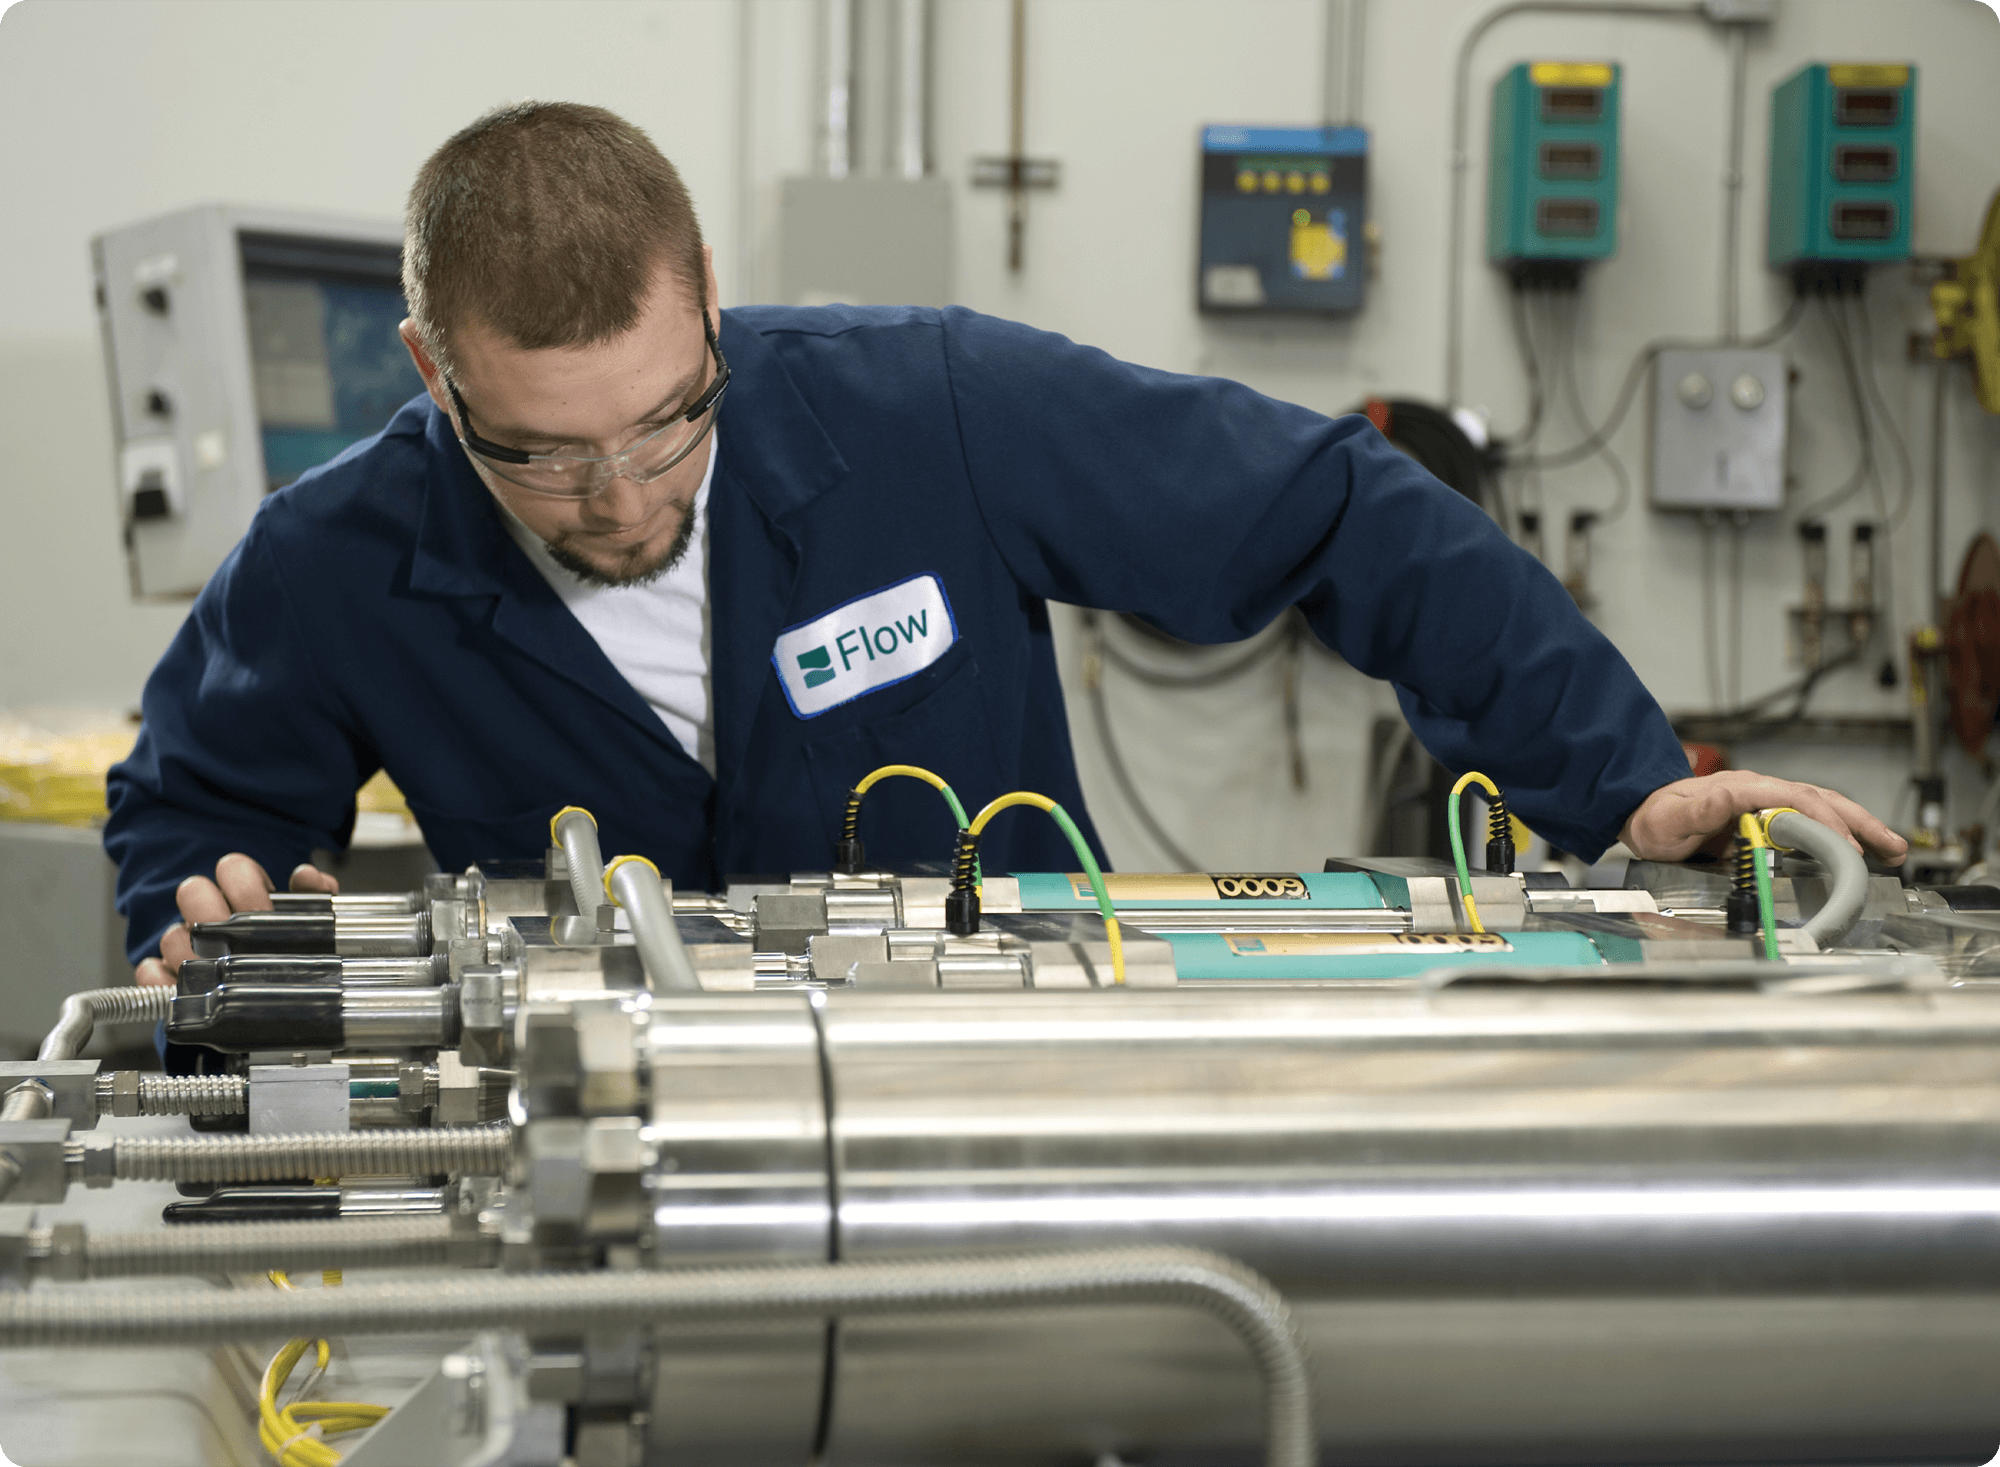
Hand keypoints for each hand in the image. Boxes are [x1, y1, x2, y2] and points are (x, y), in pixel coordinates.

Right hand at [134, 855, 339, 986]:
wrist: (275, 1010)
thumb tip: (305, 876)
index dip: (245, 884)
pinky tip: (180, 990)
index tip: (263, 911)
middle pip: (192, 892)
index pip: (233, 868)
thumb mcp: (312, 927)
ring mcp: (185, 946)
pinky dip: (160, 981)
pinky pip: (148, 972)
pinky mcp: (167, 979)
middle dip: (212, 912)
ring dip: (190, 952)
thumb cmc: (288, 959)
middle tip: (233, 938)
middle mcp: (210, 915)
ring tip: (214, 972)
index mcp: (245, 894)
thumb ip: (315, 898)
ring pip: (172, 935)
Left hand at [1619, 770, 1907, 865]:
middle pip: (1818, 799)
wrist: (1642, 814)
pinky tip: (1857, 849)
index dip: (1823, 820)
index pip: (1793, 798)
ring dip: (1857, 826)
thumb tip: (1728, 796)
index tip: (1845, 845)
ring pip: (1821, 808)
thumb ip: (1700, 809)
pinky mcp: (1766, 816)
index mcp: (1740, 788)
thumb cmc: (1654, 818)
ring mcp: (1764, 801)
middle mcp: (1758, 790)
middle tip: (1891, 847)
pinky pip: (1810, 820)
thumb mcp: (1671, 818)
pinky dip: (1838, 832)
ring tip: (1891, 849)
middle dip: (1858, 822)